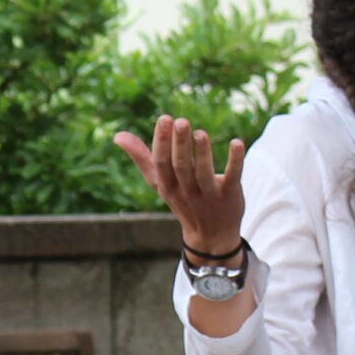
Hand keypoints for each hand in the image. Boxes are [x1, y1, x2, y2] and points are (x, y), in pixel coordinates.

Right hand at [113, 114, 247, 258]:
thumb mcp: (160, 183)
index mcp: (168, 186)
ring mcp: (209, 195)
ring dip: (203, 153)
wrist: (211, 236)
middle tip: (181, 121)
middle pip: (182, 167)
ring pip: (204, 174)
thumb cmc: (182, 201)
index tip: (164, 118)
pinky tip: (237, 142)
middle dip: (180, 144)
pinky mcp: (230, 195)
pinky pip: (232, 177)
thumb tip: (118, 136)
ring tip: (200, 132)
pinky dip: (235, 161)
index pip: (162, 164)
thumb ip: (142, 158)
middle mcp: (187, 191)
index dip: (161, 142)